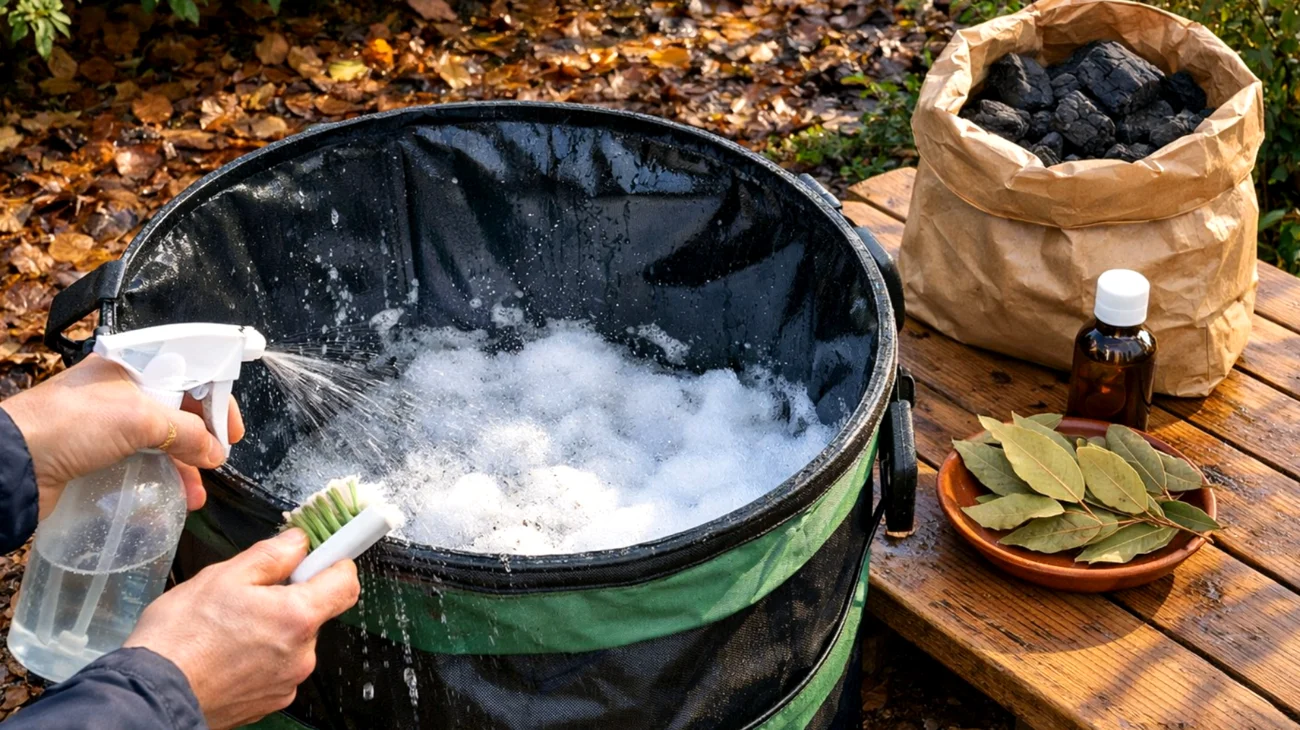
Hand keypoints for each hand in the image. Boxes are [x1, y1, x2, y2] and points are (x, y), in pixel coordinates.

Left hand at [0, 354, 244, 517]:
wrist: (12, 464)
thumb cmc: (68, 425)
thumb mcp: (138, 418)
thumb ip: (186, 432)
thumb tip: (216, 452)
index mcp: (130, 365)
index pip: (189, 371)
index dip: (216, 397)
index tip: (232, 428)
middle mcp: (121, 390)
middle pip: (179, 407)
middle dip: (203, 436)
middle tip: (219, 459)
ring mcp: (108, 423)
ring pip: (163, 439)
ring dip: (187, 464)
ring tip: (198, 490)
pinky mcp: (98, 453)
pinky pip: (143, 461)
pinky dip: (165, 476)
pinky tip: (178, 494)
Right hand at [124, 529, 359, 729]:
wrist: (152, 694)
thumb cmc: (180, 638)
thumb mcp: (224, 576)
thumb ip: (271, 555)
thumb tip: (298, 542)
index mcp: (297, 616)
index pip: (346, 584)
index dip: (336, 564)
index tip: (323, 556)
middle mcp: (301, 653)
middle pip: (316, 613)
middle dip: (291, 599)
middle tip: (252, 595)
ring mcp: (288, 681)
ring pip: (295, 641)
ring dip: (274, 630)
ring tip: (231, 628)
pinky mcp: (272, 701)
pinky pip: (279, 667)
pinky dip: (262, 657)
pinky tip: (229, 653)